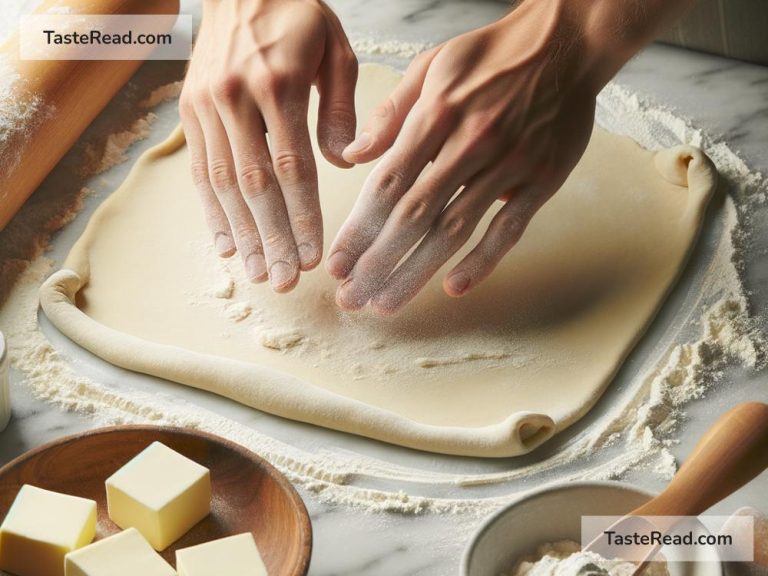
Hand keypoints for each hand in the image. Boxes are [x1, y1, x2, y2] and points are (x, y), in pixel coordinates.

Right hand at [181, 0, 356, 291]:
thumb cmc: (296, 15)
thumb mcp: (334, 49)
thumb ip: (342, 108)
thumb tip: (345, 163)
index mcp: (278, 84)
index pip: (292, 167)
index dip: (303, 217)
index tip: (313, 257)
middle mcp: (235, 98)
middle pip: (255, 184)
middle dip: (271, 239)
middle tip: (284, 282)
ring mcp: (206, 106)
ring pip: (223, 183)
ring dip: (241, 235)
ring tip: (257, 274)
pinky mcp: (189, 111)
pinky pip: (200, 171)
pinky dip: (213, 212)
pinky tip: (226, 244)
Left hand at [326, 0, 601, 312]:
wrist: (564, 43)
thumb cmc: (490, 56)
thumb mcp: (430, 66)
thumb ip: (391, 113)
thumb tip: (352, 154)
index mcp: (436, 115)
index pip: (386, 185)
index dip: (359, 230)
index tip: (338, 264)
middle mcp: (469, 144)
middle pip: (414, 216)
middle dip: (378, 263)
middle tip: (352, 299)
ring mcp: (508, 165)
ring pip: (454, 229)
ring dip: (417, 272)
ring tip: (387, 303)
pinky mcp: (541, 180)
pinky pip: (508, 228)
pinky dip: (482, 260)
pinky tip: (454, 288)